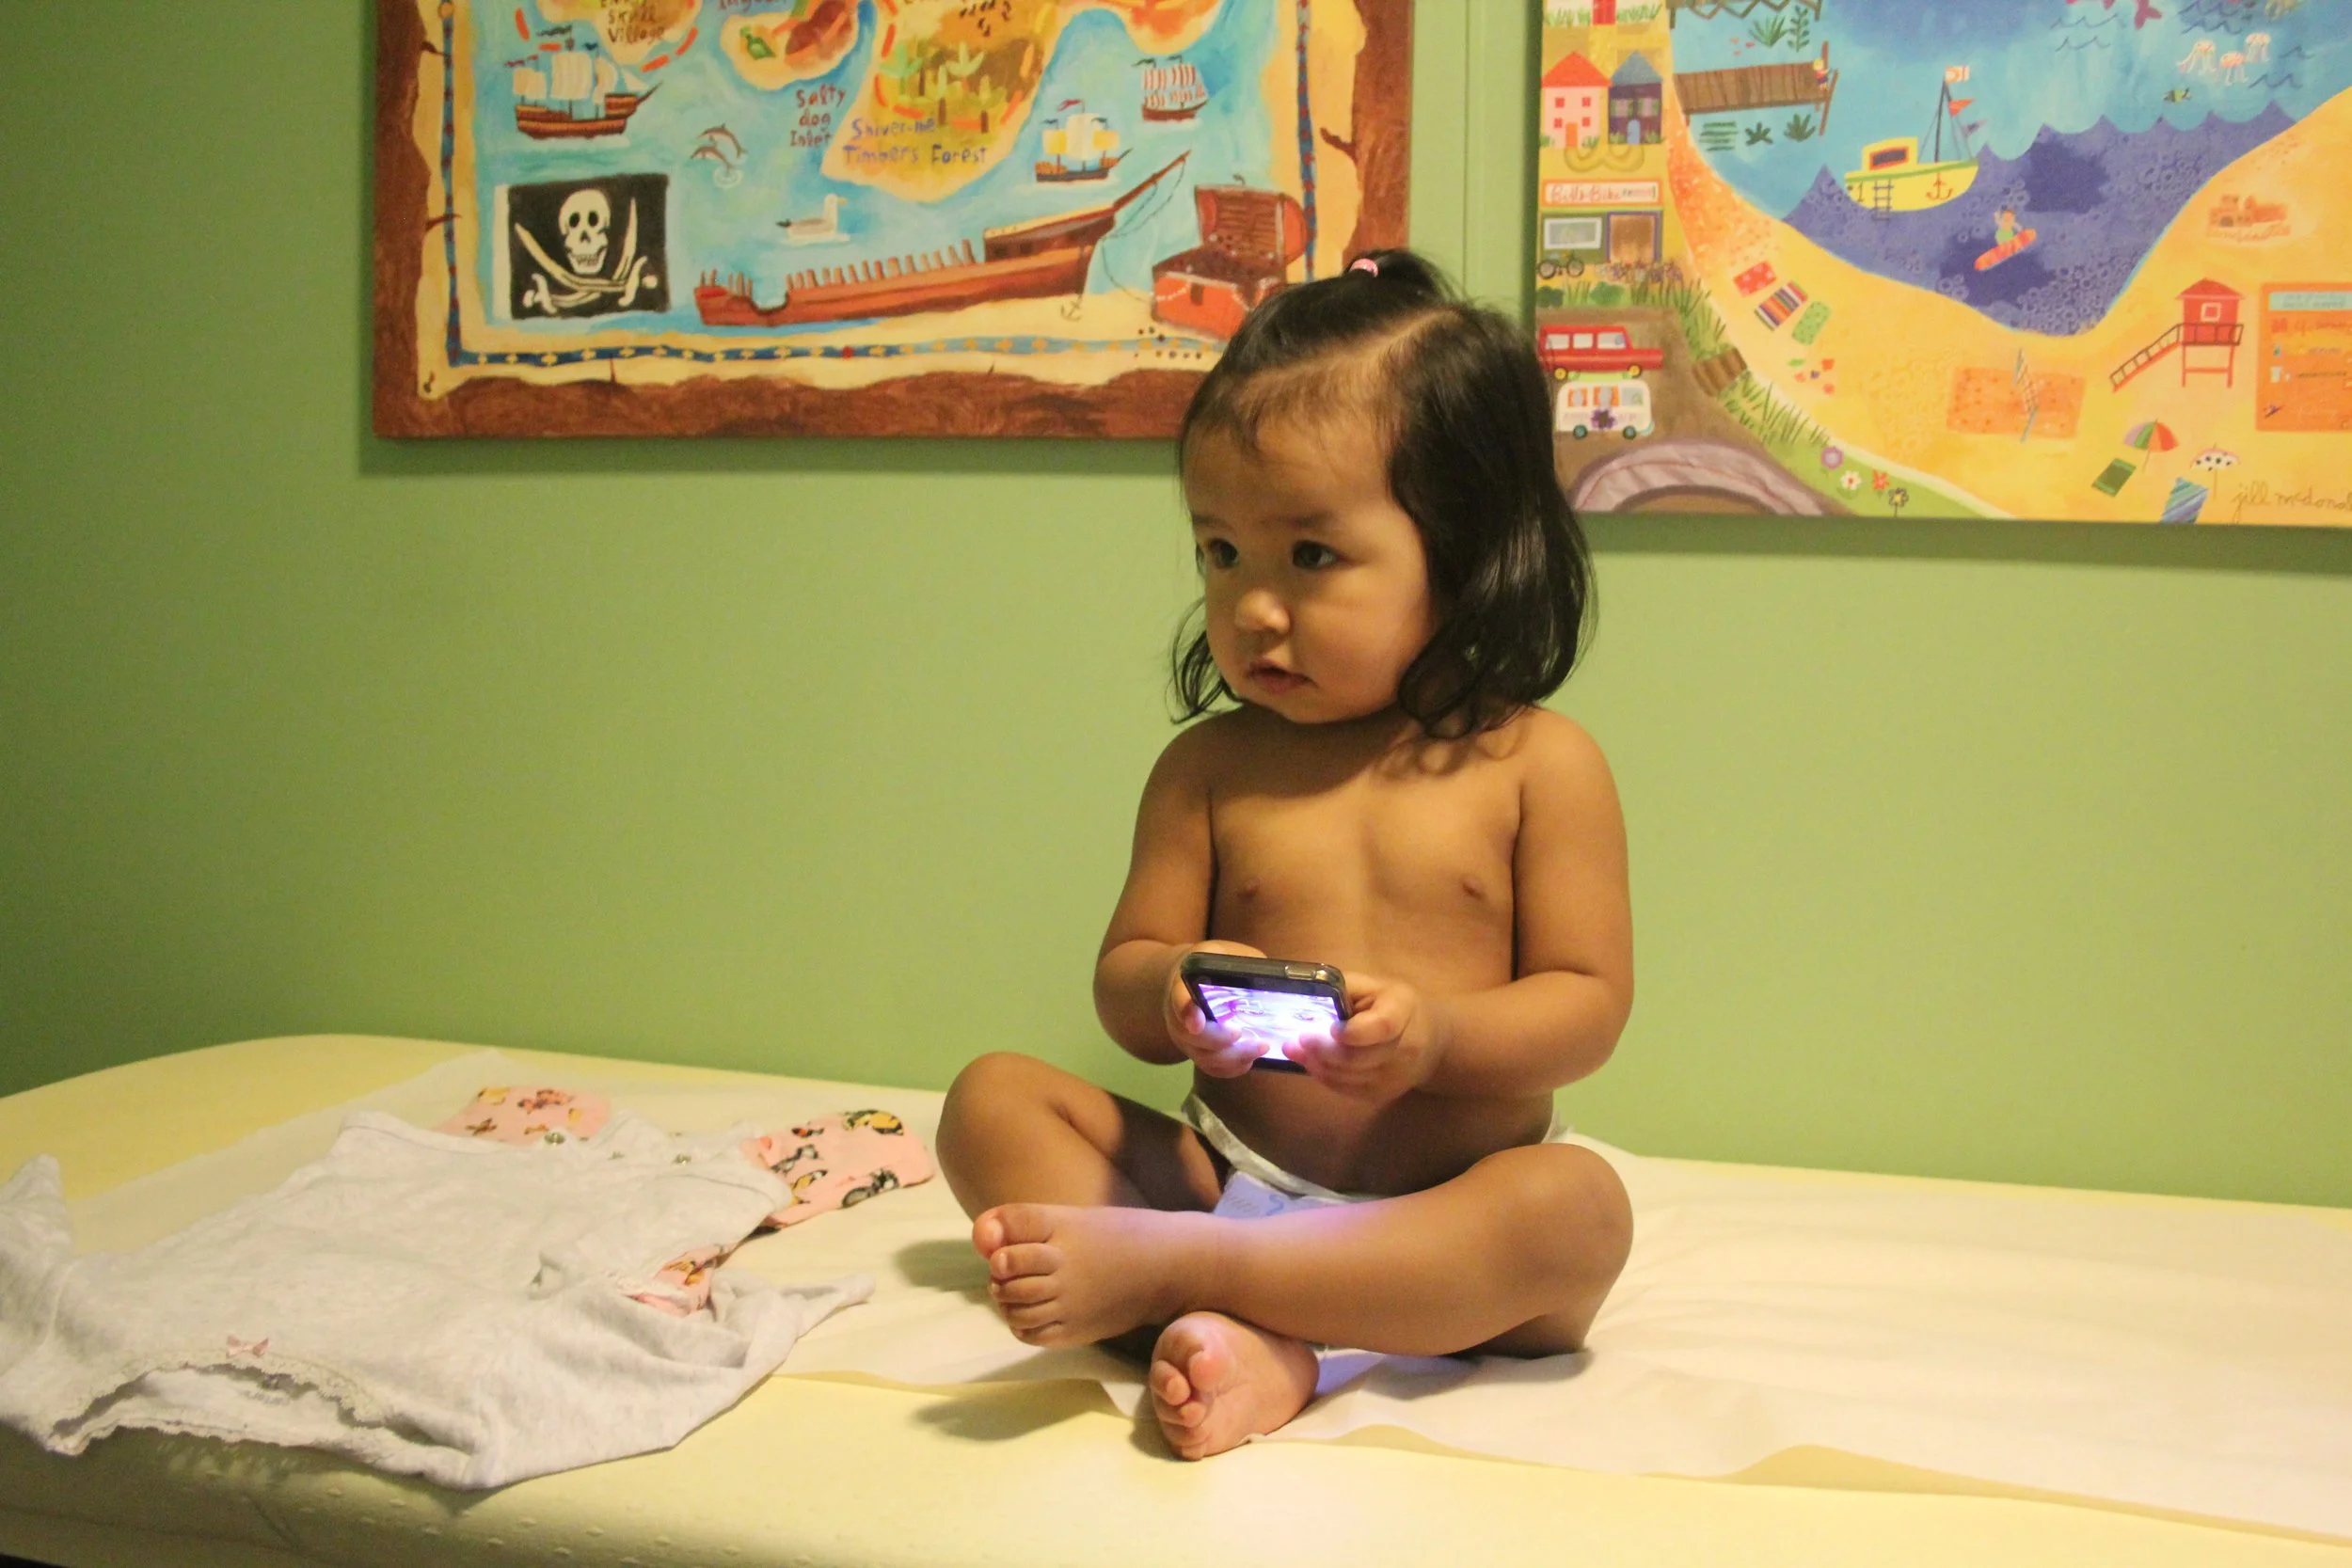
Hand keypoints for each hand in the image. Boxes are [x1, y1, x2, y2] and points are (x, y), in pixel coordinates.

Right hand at [1162, 940, 1270, 1077]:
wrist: (1192, 979)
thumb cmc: (1216, 963)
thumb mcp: (1229, 953)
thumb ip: (1244, 965)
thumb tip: (1277, 981)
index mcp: (1184, 982)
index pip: (1179, 998)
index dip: (1186, 1012)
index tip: (1197, 1023)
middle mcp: (1178, 1014)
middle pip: (1191, 1035)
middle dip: (1219, 1039)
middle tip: (1246, 1035)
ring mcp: (1186, 1037)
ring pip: (1202, 1056)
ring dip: (1232, 1057)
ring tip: (1261, 1048)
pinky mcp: (1198, 1052)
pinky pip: (1211, 1068)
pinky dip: (1232, 1068)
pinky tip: (1251, 1060)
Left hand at [1290, 970, 1444, 1099]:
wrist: (1430, 1041)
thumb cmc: (1394, 1005)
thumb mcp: (1374, 985)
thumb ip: (1343, 987)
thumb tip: (1306, 996)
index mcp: (1404, 1011)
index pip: (1382, 1026)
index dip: (1354, 1031)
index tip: (1329, 1028)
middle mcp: (1405, 1049)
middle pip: (1358, 1058)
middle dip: (1321, 1051)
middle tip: (1293, 1041)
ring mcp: (1395, 1077)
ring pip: (1347, 1077)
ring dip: (1316, 1064)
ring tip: (1294, 1050)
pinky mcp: (1383, 1095)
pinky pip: (1346, 1089)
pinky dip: (1324, 1076)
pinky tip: (1311, 1063)